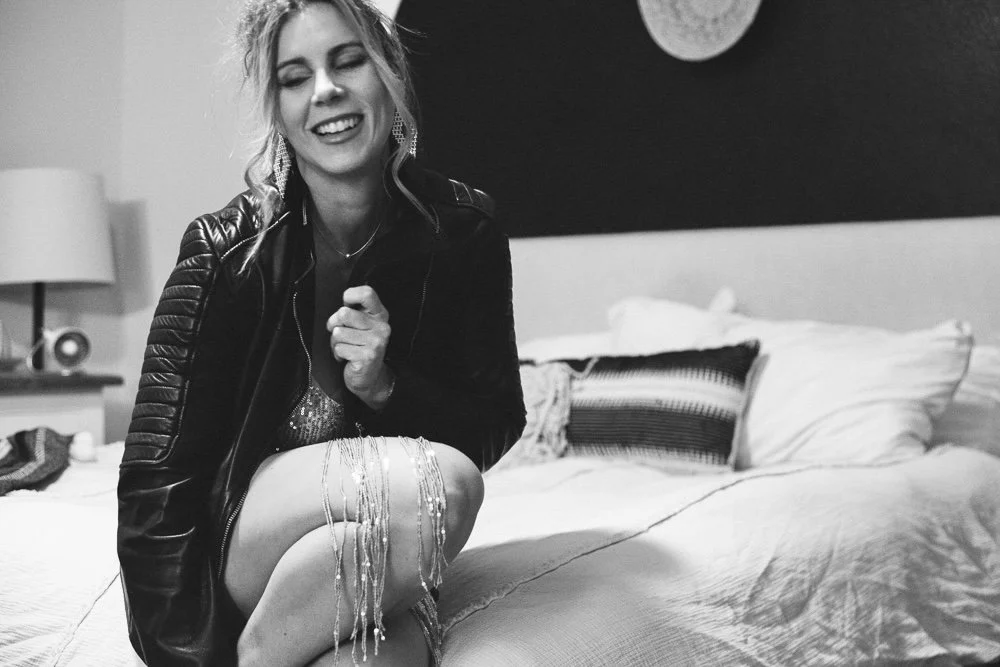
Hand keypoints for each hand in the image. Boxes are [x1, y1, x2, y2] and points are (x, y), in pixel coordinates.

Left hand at [327, 285, 394, 409]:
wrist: (369, 377)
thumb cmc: (360, 348)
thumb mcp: (361, 326)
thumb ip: (353, 312)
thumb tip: (340, 310)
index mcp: (379, 315)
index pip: (367, 293)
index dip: (350, 296)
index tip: (346, 305)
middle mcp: (381, 327)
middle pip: (344, 313)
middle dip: (335, 324)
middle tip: (341, 334)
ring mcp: (376, 341)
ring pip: (338, 333)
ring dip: (336, 343)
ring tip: (346, 348)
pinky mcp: (368, 356)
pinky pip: (339, 348)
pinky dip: (338, 354)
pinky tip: (348, 357)